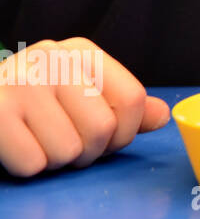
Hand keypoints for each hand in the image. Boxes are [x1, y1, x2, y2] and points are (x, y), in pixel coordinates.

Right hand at [0, 38, 170, 176]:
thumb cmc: (33, 103)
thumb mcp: (78, 92)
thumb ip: (121, 105)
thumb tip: (162, 116)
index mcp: (80, 52)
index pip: (132, 99)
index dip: (126, 132)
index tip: (108, 140)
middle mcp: (51, 59)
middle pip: (103, 130)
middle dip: (89, 152)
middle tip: (67, 144)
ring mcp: (20, 84)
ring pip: (68, 151)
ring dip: (57, 161)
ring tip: (39, 141)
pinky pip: (33, 164)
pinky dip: (28, 167)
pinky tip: (17, 145)